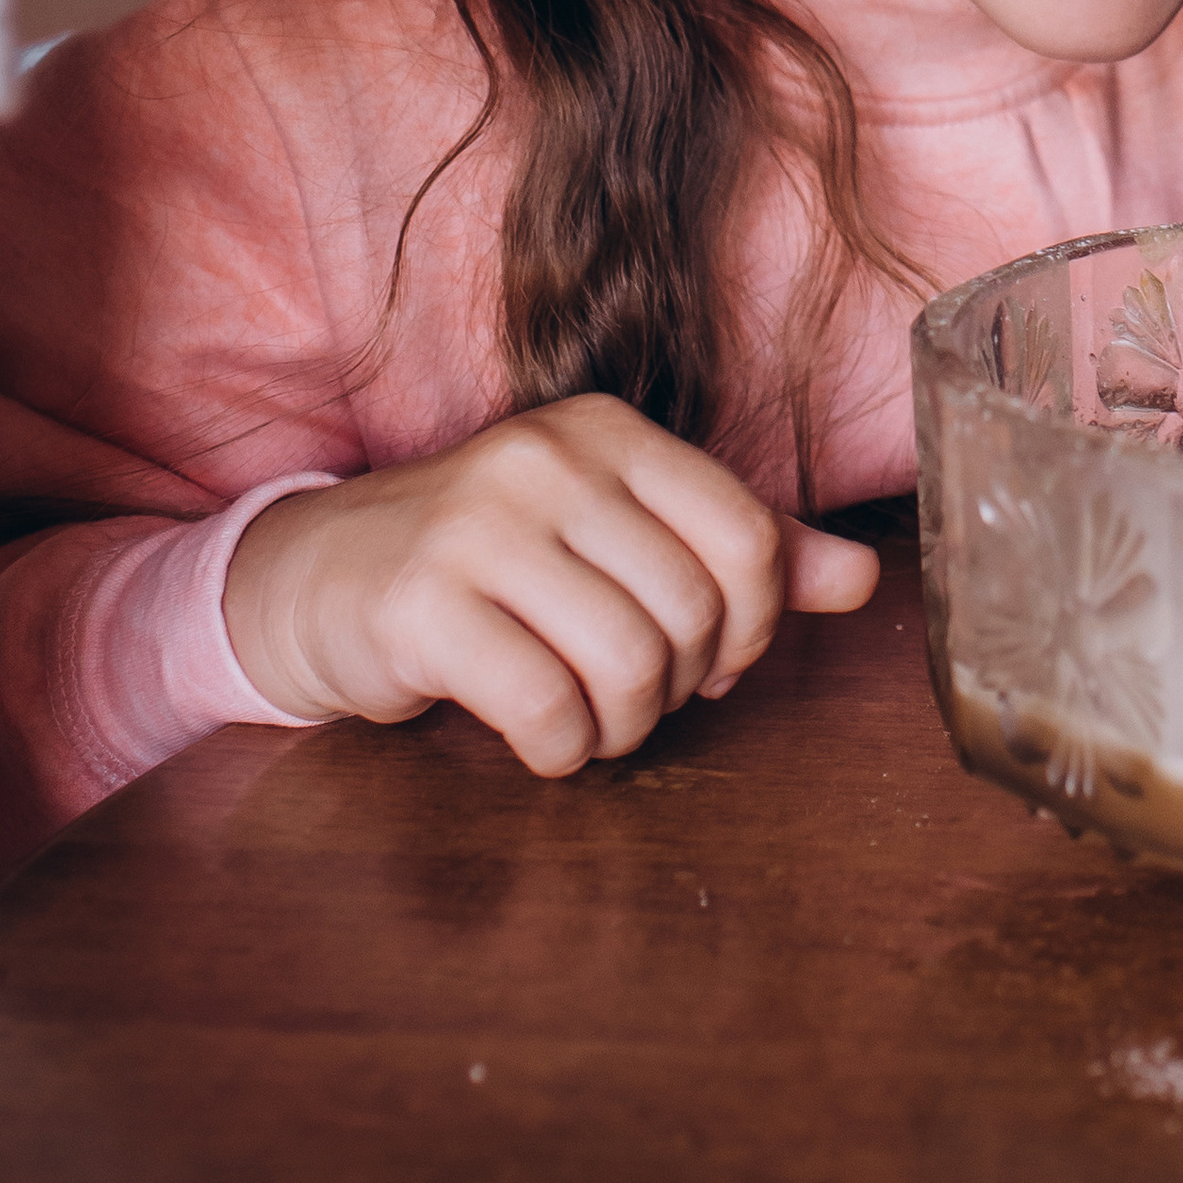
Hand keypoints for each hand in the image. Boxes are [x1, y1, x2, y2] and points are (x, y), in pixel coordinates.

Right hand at [223, 393, 880, 776]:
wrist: (318, 579)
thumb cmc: (491, 560)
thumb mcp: (615, 533)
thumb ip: (740, 551)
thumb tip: (864, 579)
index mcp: (610, 432)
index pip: (748, 536)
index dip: (755, 625)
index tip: (717, 660)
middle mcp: (549, 459)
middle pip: (694, 610)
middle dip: (684, 685)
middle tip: (639, 697)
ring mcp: (479, 526)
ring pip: (629, 662)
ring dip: (625, 727)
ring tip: (594, 722)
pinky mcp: (421, 604)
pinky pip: (544, 707)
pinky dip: (561, 750)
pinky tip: (541, 740)